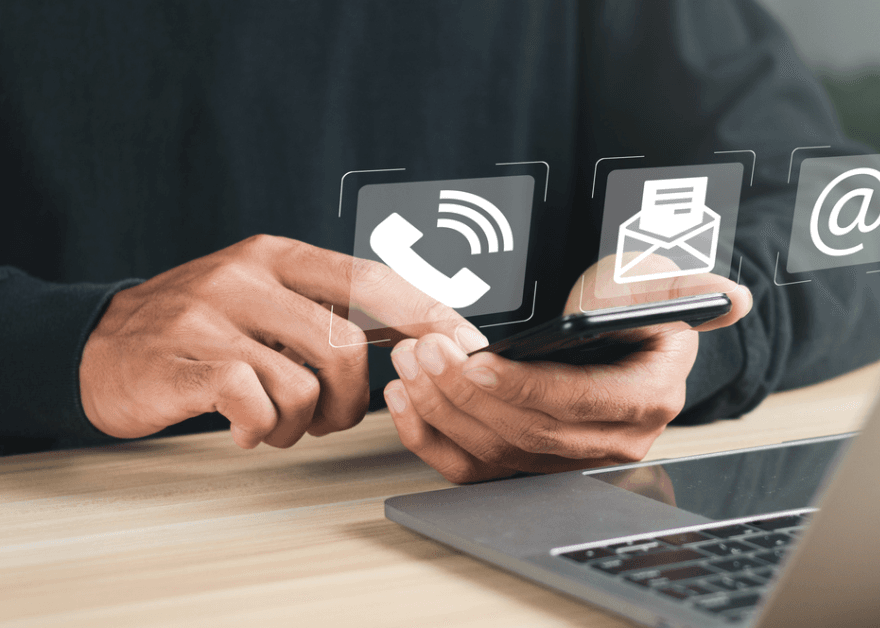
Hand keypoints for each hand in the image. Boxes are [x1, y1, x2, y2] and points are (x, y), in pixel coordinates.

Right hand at [80, 234, 487, 448]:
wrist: (97, 348)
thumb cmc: (199, 330)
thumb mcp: (264, 296)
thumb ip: (327, 306)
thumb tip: (420, 330)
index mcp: (278, 254)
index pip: (372, 278)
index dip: (427, 312)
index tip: (467, 342)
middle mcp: (247, 274)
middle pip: (347, 342)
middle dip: (353, 398)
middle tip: (330, 416)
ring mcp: (211, 315)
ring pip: (306, 380)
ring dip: (305, 422)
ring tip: (279, 423)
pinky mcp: (183, 360)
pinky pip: (256, 405)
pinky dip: (262, 430)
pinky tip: (245, 428)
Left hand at [383, 255, 751, 482]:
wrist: (622, 339)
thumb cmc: (634, 308)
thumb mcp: (658, 287)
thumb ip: (682, 289)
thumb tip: (733, 299)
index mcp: (648, 401)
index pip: (576, 405)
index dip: (521, 386)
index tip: (475, 358)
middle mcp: (612, 443)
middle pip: (528, 434)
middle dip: (468, 392)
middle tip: (426, 348)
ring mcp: (569, 462)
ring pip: (496, 454)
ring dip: (444, 410)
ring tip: (412, 360)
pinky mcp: (531, 468)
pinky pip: (475, 469)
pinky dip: (434, 438)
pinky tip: (408, 399)